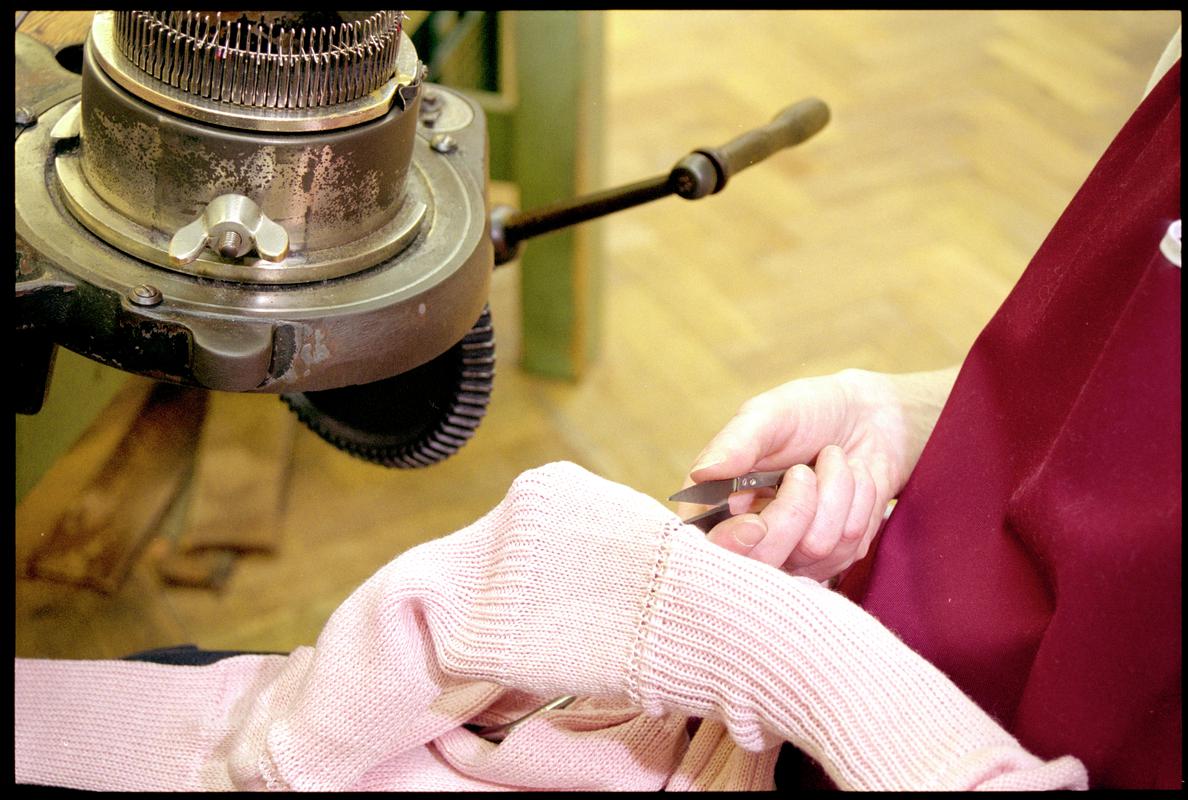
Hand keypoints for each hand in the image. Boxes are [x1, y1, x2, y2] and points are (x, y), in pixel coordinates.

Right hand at [679, 367, 956, 581]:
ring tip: (834, 459)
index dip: (731, 547)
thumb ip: (737, 442)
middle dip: (795, 511)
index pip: (709, 550)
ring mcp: (793, 551)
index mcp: (718, 502)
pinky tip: (854, 479)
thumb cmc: (808, 410)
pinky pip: (848, 547)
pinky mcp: (834, 557)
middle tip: (803, 471)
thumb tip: (703, 472)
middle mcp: (750, 535)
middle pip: (763, 563)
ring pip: (815, 550)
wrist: (868, 416)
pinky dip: (860, 504)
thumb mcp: (770, 415)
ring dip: (836, 494)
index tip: (756, 524)